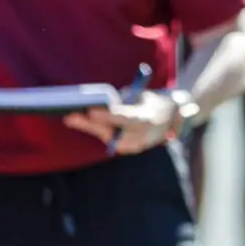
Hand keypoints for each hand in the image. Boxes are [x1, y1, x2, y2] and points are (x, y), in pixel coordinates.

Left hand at [63, 92, 179, 155]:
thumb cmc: (152, 101)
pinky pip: (110, 139)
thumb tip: (99, 106)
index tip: (90, 111)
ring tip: (70, 117)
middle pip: (110, 130)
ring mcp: (136, 144)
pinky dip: (99, 130)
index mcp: (146, 118)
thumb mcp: (141, 96)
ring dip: (89, 126)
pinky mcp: (131, 149)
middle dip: (88, 124)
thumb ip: (122, 102)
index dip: (107, 116)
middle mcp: (141, 134)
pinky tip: (80, 121)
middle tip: (70, 116)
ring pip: (107, 136)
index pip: (123, 118)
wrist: (174, 117)